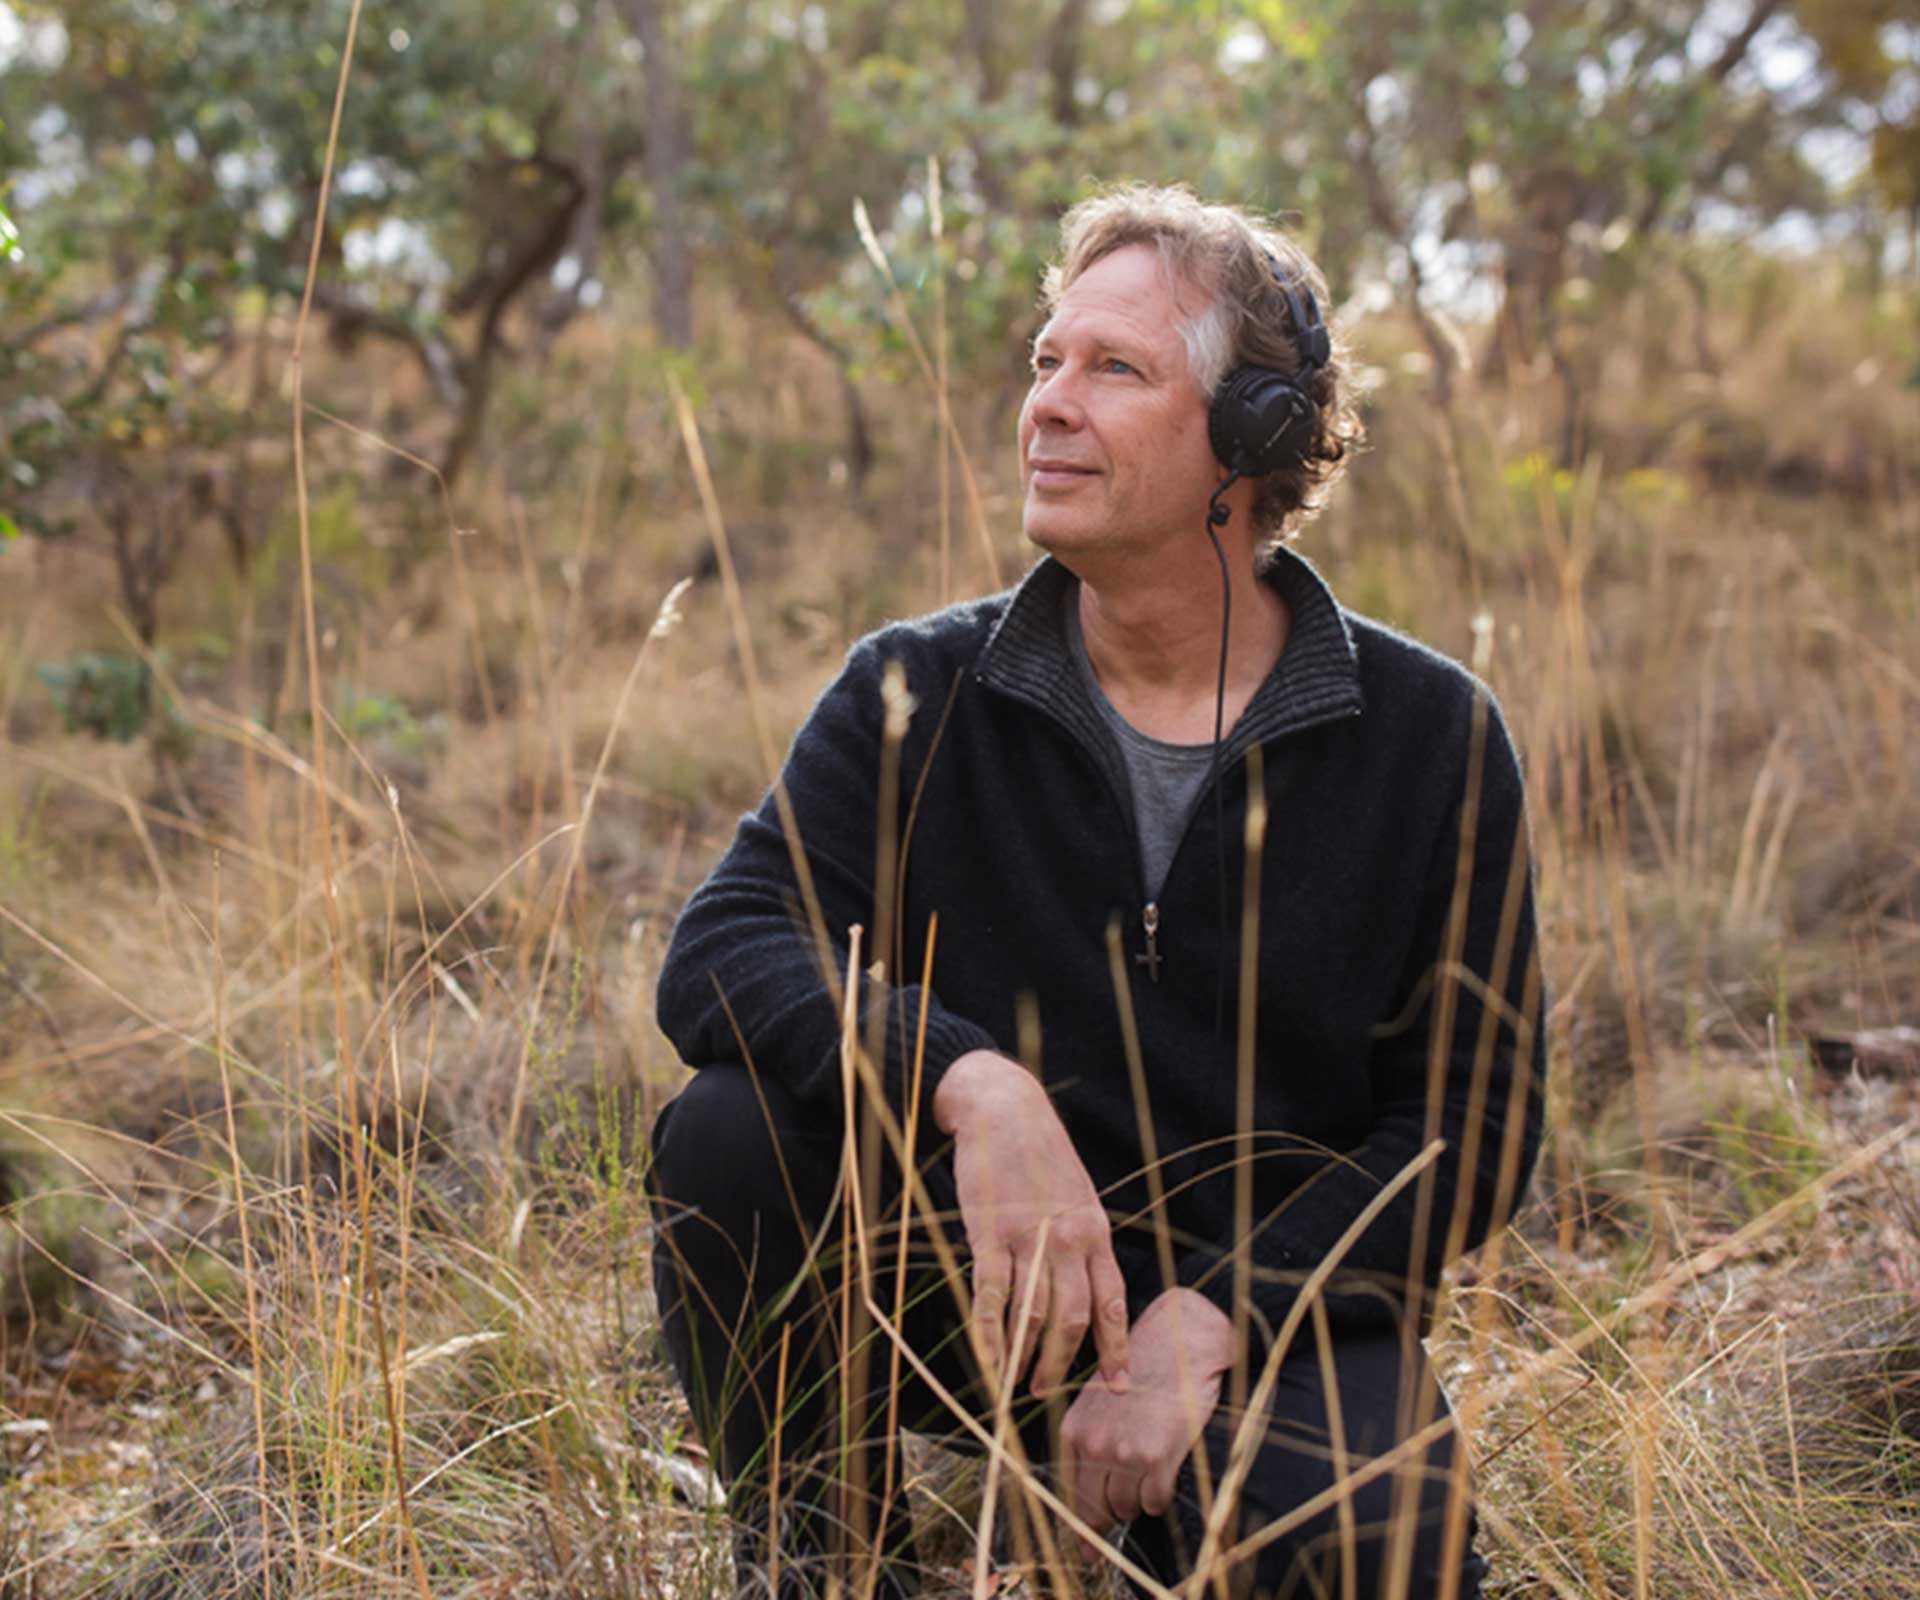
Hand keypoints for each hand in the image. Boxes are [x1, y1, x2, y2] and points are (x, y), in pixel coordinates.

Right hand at [933, 1050, 1130, 1397]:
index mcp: (1094, 1230)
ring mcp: (1029, 1236)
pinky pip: (992, 1296)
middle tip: (1044, 1391)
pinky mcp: (989, 1232)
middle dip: (1061, 1363)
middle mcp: (1068, 1238)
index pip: (1111, 1302)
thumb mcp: (1076, 1192)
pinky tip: (986, 1358)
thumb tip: (1078, 1287)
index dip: (1114, 1348)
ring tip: (1013, 1382)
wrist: (1003, 1107)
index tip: (1117, 1386)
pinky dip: (989, 1334)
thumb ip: (1080, 1238)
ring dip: (1025, 1356)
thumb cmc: (1038, 1152)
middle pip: (1074, 1318)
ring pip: (1034, 1315)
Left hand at [1060, 1288, 1234, 1542]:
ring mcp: (1124, 1452)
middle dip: (1111, 1516)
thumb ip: (1090, 1443)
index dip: (1080, 1526)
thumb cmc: (1145, 1369)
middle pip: (1095, 1510)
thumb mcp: (1102, 1400)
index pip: (1070, 1493)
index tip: (1087, 1551)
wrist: (1180, 1341)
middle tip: (1127, 1509)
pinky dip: (1161, 1496)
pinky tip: (1166, 1471)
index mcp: (1075, 1430)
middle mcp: (1094, 1444)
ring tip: (1151, 1470)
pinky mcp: (1156, 1457)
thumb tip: (1088, 1497)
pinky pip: (1155, 1502)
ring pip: (1127, 1508)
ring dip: (1139, 1501)